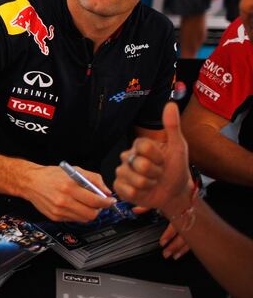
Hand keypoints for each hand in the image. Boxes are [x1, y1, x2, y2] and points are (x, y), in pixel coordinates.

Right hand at [23, 165, 115, 221]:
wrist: (30, 182)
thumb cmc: (51, 175)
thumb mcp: (74, 170)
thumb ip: (93, 179)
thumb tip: (106, 191)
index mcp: (69, 186)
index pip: (95, 200)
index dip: (106, 202)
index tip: (110, 201)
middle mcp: (64, 200)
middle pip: (91, 213)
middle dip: (99, 209)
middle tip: (99, 203)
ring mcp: (59, 211)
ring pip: (84, 219)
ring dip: (89, 213)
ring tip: (86, 204)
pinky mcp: (55, 217)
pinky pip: (74, 220)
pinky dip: (78, 214)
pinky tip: (74, 205)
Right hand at [114, 103, 194, 257]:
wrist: (174, 193)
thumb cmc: (175, 169)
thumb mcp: (178, 147)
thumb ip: (172, 126)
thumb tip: (170, 104)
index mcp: (139, 146)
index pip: (142, 146)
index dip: (157, 157)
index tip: (164, 160)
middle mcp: (128, 157)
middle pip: (140, 164)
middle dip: (155, 173)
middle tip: (159, 174)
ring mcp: (122, 172)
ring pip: (134, 179)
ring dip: (149, 185)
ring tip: (152, 184)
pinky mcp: (120, 187)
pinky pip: (127, 190)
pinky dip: (139, 193)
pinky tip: (143, 192)